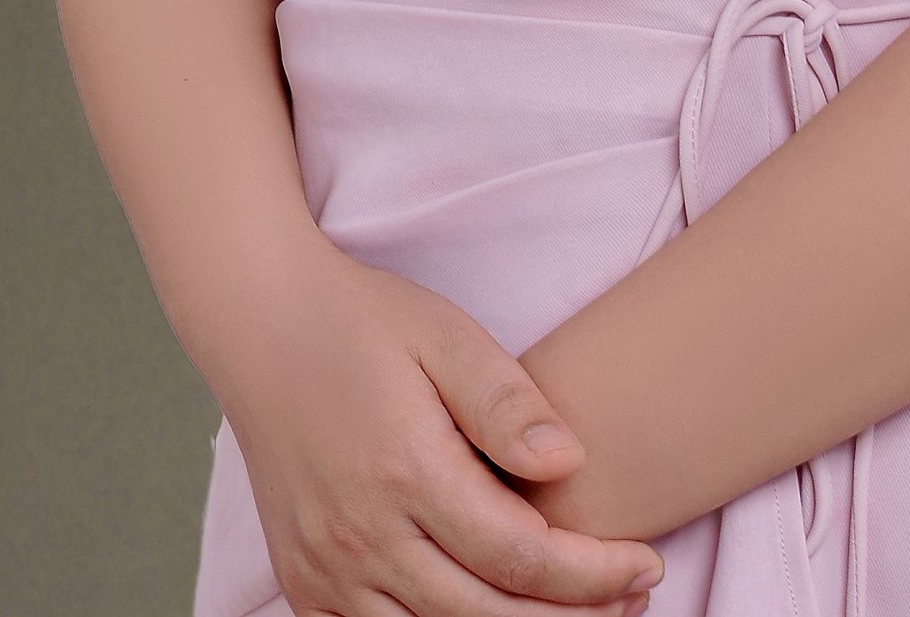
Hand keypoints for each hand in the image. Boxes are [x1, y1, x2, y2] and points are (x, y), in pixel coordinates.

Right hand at [214, 239, 666, 615]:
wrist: (263, 327)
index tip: (646, 562)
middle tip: (633, 598)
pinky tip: (493, 611)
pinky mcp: (306, 585)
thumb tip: (570, 461)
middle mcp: (361, 538)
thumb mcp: (445, 334)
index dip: (592, 574)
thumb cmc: (363, 322)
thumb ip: (506, 402)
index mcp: (405, 473)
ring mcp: (326, 572)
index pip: (519, 557)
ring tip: (579, 613)